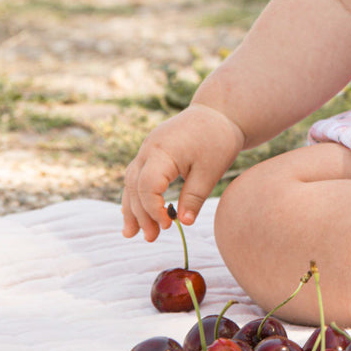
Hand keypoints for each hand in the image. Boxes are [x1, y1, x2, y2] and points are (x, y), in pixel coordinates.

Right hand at [121, 103, 245, 241]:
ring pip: (131, 181)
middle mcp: (149, 149)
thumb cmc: (218, 139)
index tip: (168, 225)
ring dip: (132, 207)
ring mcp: (148, 148)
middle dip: (140, 214)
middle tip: (150, 238)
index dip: (153, 210)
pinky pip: (138, 174)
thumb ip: (194, 196)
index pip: (146, 186)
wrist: (219, 112)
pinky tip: (137, 213)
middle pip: (134, 186)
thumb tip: (184, 223)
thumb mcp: (211, 170)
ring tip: (131, 233)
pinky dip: (137, 194)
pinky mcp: (152, 150)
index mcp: (162, 151)